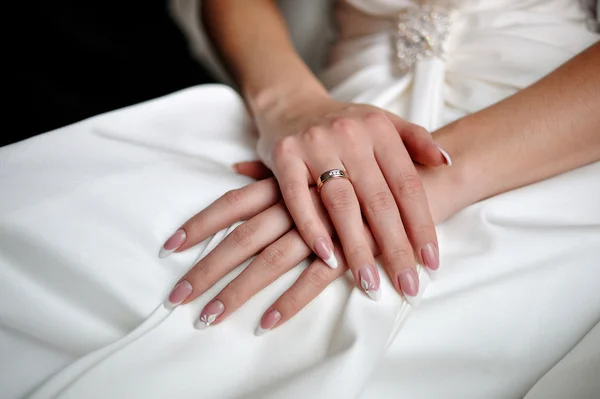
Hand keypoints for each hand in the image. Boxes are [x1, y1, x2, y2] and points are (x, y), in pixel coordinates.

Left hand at [162, 178, 378, 333]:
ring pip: (269, 261)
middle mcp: (295, 203)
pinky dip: (289, 301)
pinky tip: (266, 322)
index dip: (200, 224)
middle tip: (177, 298)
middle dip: (207, 269)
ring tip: (209, 317)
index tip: (170, 246)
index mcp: (286, 182)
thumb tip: (237, 170)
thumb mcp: (316, 162)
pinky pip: (312, 280)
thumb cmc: (364, 171)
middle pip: (240, 239)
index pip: (231, 204)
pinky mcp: (347, 250)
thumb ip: (275, 169)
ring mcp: (320, 228)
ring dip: (238, 291)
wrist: (421, 177)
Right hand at [254, 97, 449, 297]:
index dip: (421, 226)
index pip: (407, 185)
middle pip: (379, 201)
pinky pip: (298, 198)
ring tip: (369, 283)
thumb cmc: (344, 123)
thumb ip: (416, 140)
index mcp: (379, 130)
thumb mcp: (383, 122)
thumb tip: (447, 162)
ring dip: (356, 248)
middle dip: (395, 248)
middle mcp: (350, 135)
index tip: (430, 263)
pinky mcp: (284, 156)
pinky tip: (327, 257)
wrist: (291, 104)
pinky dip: (311, 229)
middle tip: (406, 285)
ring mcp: (315, 145)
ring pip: (341, 204)